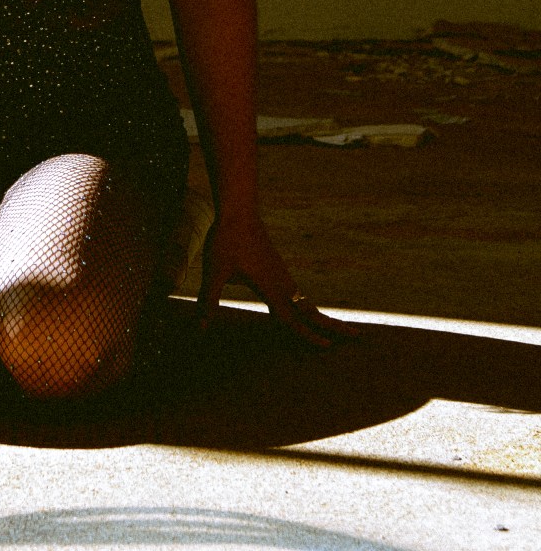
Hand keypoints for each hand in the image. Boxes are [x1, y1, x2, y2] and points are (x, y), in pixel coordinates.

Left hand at [197, 212, 359, 347]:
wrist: (238, 209)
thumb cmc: (225, 240)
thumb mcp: (213, 272)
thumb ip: (207, 302)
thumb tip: (197, 329)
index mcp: (270, 287)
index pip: (292, 319)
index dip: (308, 336)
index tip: (328, 349)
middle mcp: (282, 282)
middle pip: (312, 311)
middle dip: (334, 326)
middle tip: (359, 337)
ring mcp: (282, 274)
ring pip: (306, 302)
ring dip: (321, 317)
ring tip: (338, 331)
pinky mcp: (277, 267)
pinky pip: (297, 293)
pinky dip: (307, 307)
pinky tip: (302, 311)